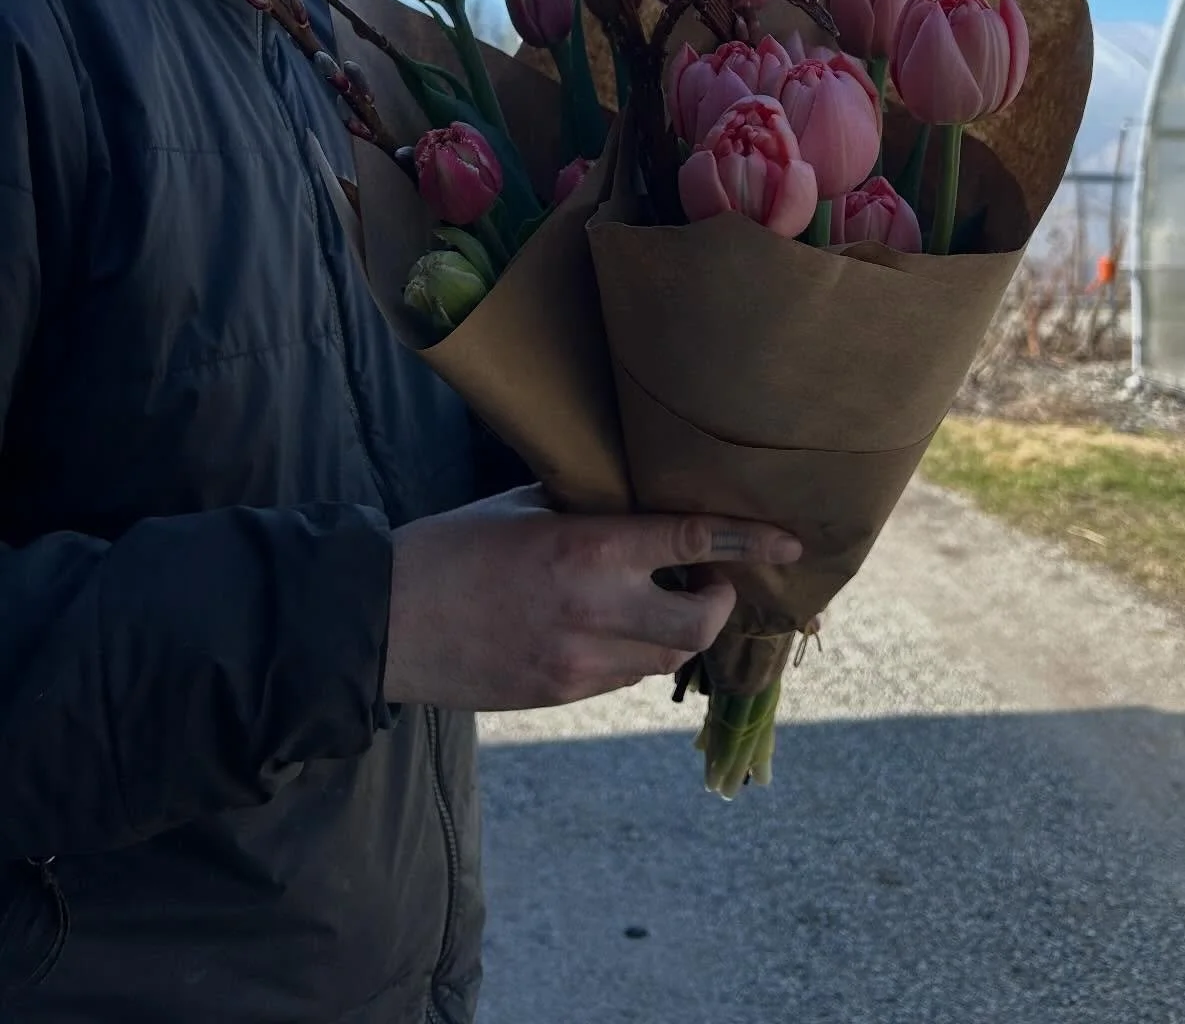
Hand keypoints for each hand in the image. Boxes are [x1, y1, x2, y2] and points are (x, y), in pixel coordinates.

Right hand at [382, 487, 801, 711]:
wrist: (386, 620)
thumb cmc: (452, 546)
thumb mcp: (526, 505)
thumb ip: (587, 507)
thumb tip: (637, 498)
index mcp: (588, 547)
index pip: (693, 539)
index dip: (750, 541)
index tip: (790, 543)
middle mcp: (595, 608)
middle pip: (700, 621)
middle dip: (719, 602)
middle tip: (710, 579)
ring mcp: (579, 661)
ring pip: (668, 657)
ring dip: (680, 630)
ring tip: (663, 600)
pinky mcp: (560, 695)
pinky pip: (625, 677)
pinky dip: (637, 652)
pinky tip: (615, 627)